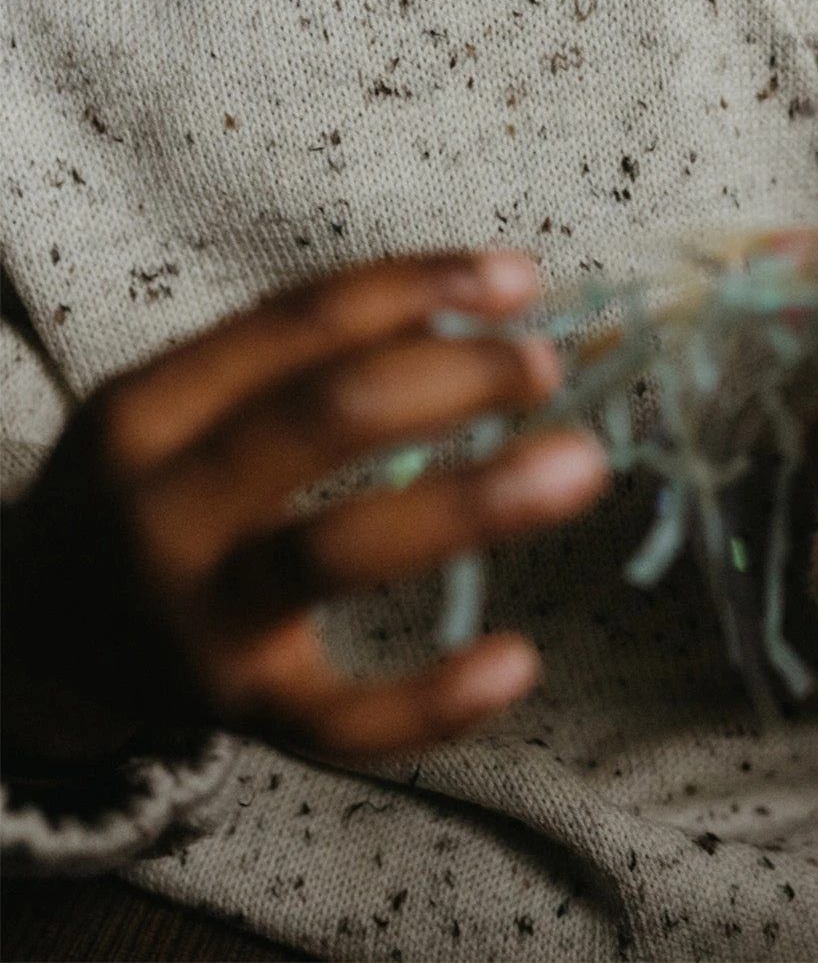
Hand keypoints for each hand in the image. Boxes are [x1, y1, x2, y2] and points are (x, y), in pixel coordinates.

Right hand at [1, 252, 606, 768]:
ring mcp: (198, 616)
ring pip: (338, 551)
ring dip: (472, 500)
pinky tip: (519, 663)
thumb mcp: (186, 408)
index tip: (520, 279)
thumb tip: (470, 303)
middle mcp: (162, 507)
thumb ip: (300, 359)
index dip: (419, 287)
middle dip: (453, 380)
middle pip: (322, 420)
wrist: (35, 638)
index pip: (298, 322)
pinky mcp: (237, 711)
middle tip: (548, 366)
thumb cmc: (152, 493)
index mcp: (151, 408)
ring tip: (580, 465)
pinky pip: (338, 720)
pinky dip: (431, 701)